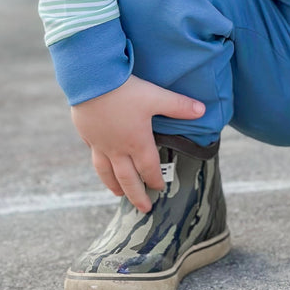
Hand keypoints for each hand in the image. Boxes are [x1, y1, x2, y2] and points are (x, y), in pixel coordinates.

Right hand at [71, 74, 204, 212]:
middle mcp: (117, 148)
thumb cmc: (126, 90)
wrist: (91, 81)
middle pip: (127, 178)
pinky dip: (99, 164)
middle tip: (143, 208)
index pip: (149, 168)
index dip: (155, 180)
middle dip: (136, 195)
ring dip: (114, 185)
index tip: (160, 189)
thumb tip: (202, 110)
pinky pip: (94, 155)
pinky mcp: (87, 135)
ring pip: (106, 172)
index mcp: (137, 142)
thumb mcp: (156, 96)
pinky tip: (100, 164)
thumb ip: (179, 106)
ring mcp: (100, 144)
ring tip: (118, 194)